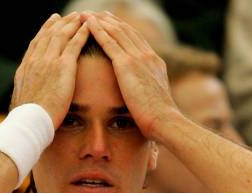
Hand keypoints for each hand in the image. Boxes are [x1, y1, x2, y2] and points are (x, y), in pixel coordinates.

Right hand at [11, 12, 89, 127]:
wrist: (30, 121)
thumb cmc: (27, 118)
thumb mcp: (21, 100)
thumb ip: (27, 91)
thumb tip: (26, 95)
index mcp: (26, 67)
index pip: (37, 43)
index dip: (45, 30)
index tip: (51, 23)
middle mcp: (36, 60)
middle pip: (49, 34)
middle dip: (60, 23)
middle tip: (69, 16)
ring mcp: (49, 61)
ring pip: (61, 35)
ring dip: (72, 24)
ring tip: (81, 17)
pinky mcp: (63, 67)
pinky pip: (74, 44)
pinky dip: (82, 33)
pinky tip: (89, 28)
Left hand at [84, 12, 178, 139]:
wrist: (164, 120)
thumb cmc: (160, 118)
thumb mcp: (156, 98)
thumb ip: (149, 90)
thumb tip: (145, 95)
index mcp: (155, 62)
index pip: (137, 40)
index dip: (124, 30)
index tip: (113, 23)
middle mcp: (147, 56)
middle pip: (126, 31)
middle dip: (111, 21)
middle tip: (98, 13)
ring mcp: (138, 58)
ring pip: (117, 32)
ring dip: (100, 21)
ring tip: (87, 14)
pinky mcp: (127, 65)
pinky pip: (109, 43)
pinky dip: (98, 30)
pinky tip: (88, 24)